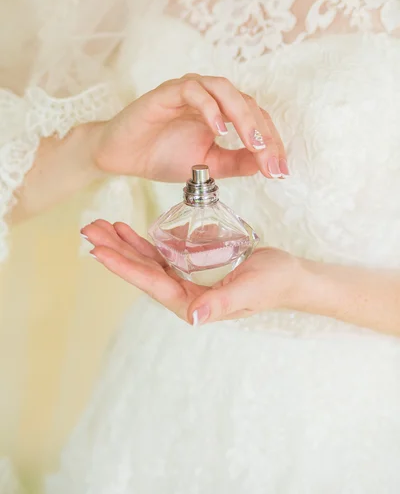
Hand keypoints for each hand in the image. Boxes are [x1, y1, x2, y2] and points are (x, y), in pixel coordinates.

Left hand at [81, 220, 300, 323]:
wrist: (291, 277)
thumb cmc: (274, 283)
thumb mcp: (250, 289)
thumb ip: (222, 303)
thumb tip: (194, 318)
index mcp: (193, 304)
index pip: (151, 283)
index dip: (125, 267)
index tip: (99, 250)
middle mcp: (184, 294)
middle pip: (142, 271)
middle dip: (115, 250)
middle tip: (89, 229)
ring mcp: (187, 280)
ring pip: (148, 262)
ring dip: (124, 244)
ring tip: (102, 226)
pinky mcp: (193, 267)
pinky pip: (162, 254)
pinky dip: (144, 242)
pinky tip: (131, 231)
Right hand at [91, 74, 287, 181]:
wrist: (123, 157)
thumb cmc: (162, 156)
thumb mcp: (208, 166)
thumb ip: (236, 162)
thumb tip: (267, 164)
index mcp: (222, 112)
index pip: (256, 119)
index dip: (272, 143)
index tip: (280, 170)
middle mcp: (209, 97)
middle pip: (247, 102)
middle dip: (262, 133)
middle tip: (270, 161)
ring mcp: (188, 91)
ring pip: (224, 90)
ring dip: (243, 116)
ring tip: (252, 143)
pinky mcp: (167, 92)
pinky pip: (193, 91)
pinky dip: (210, 108)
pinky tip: (219, 130)